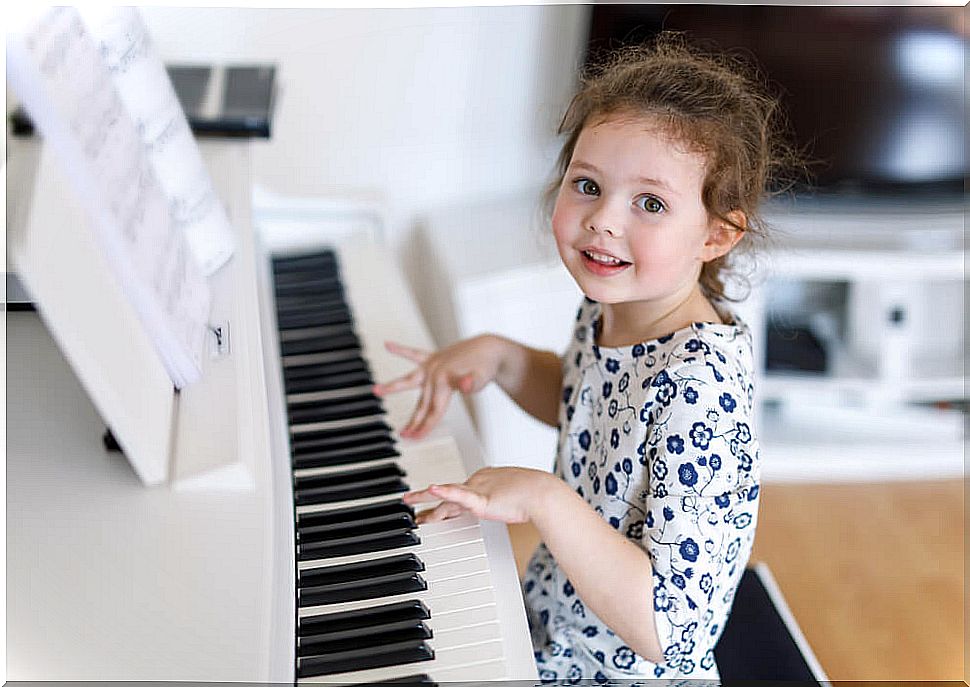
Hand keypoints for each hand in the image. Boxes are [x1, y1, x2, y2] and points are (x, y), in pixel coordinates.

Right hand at [372, 336, 505, 438]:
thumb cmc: (485, 365)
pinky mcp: (434, 358)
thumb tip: (467, 386)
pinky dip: (401, 350)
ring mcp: (432, 365)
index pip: (433, 409)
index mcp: (443, 381)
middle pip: (421, 402)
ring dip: (393, 386)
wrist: (490, 348)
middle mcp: (434, 373)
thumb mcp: (482, 376)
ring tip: (376, 390)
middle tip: (402, 435)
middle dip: (413, 420)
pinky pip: (414, 354)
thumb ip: (471, 383)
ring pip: (409, 379)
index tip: (416, 438)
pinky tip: (389, 345)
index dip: (425, 426)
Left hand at [402, 466, 554, 524]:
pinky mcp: (481, 500)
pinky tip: (432, 489)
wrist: (542, 493)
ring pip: (445, 498)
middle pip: (446, 494)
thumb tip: (507, 509)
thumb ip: (505, 501)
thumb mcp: (513, 497)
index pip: (458, 492)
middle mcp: (477, 482)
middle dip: (426, 500)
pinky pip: (459, 495)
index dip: (442, 500)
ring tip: (410, 503)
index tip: (431, 505)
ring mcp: (477, 490)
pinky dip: (444, 492)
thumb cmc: (534, 495)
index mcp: (484, 480)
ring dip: (426, 503)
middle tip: (409, 501)